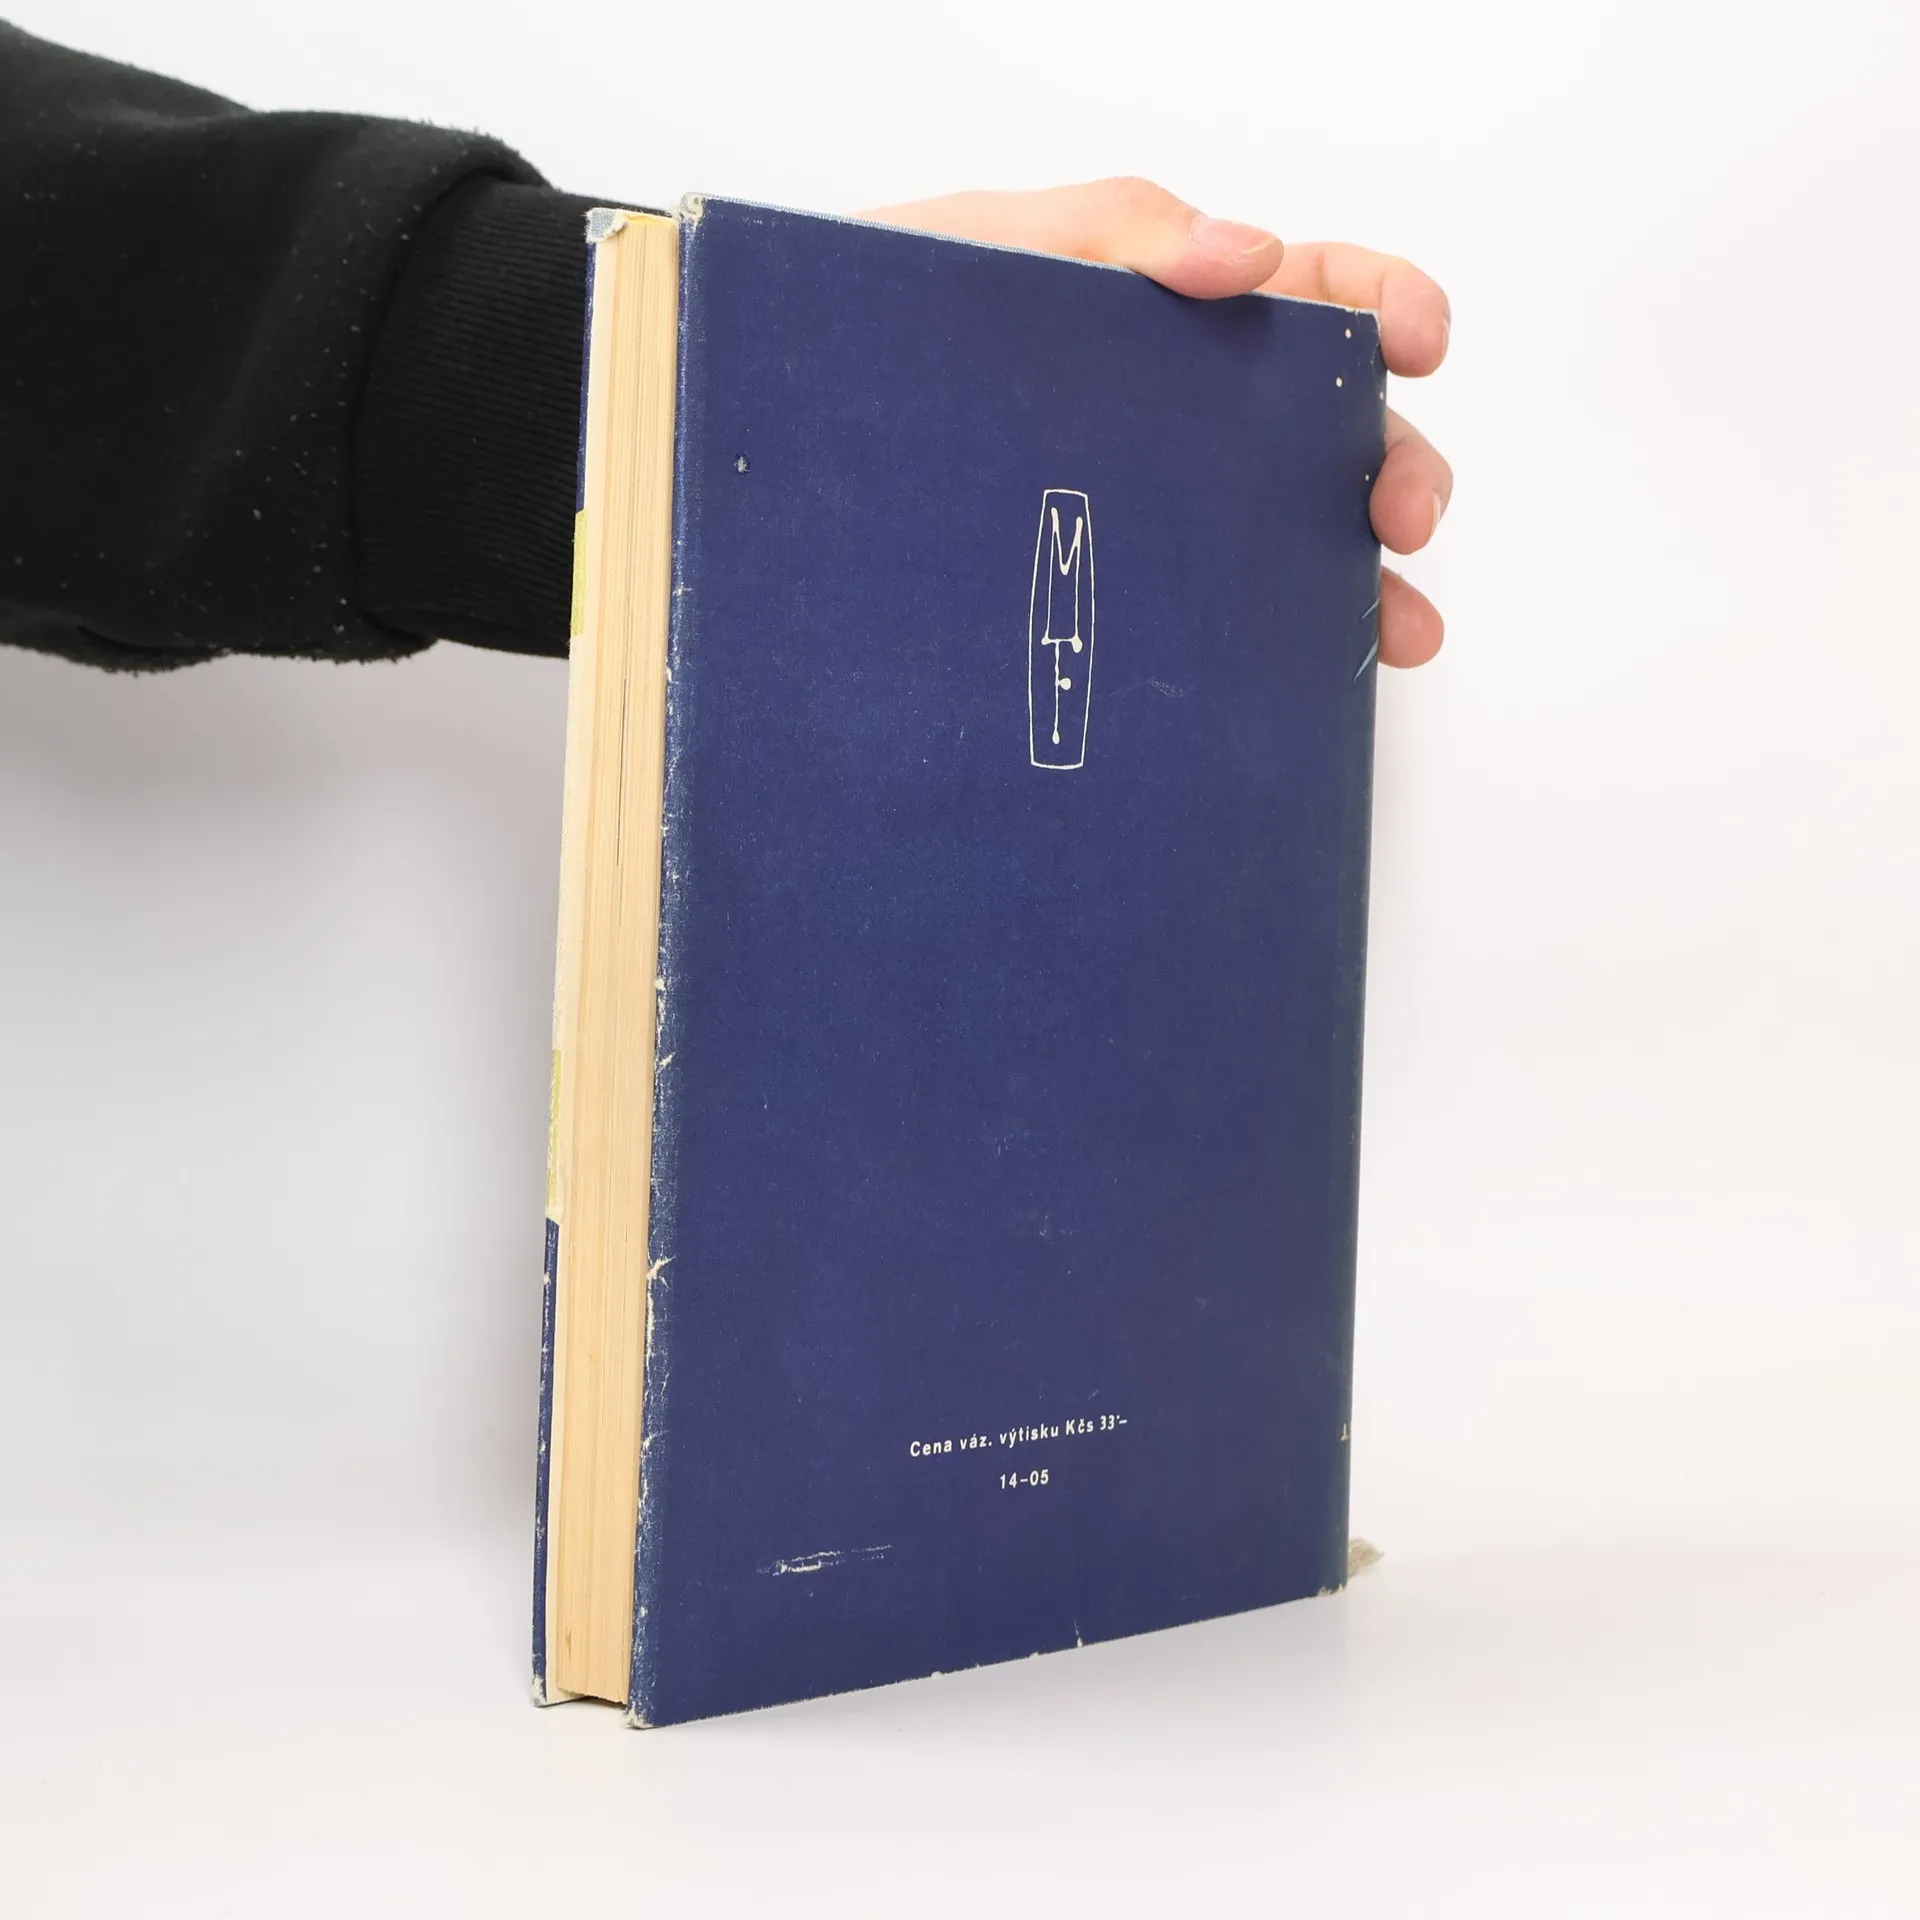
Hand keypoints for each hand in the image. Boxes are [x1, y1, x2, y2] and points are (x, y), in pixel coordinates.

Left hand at [861, 178, 1449, 667]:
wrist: (774, 439)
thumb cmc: (871, 327)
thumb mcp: (982, 249)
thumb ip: (1112, 228)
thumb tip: (1248, 253)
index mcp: (1168, 313)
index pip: (1314, 292)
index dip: (1388, 305)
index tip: (1421, 343)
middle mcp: (1182, 418)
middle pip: (1334, 433)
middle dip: (1396, 468)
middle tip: (1401, 515)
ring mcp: (1158, 513)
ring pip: (1298, 541)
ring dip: (1368, 582)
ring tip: (1398, 631)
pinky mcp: (1118, 593)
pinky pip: (1220, 624)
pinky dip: (1285, 652)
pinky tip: (1311, 682)